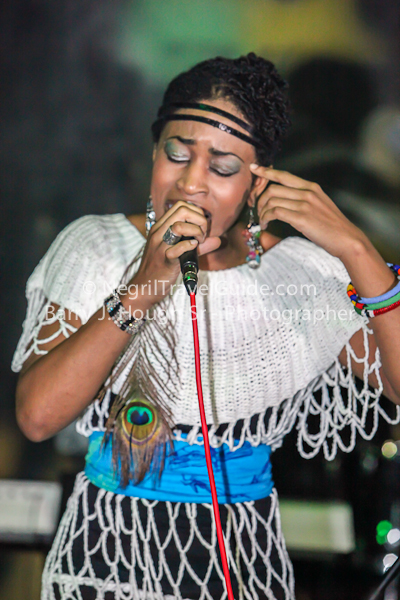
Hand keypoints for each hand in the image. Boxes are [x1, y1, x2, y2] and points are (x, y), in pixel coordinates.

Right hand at [126, 201, 220, 307]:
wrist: (144, 286)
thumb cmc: (162, 269)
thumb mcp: (179, 252)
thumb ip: (198, 245)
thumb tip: (218, 240)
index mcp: (161, 227)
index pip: (180, 206)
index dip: (196, 213)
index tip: (201, 227)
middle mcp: (158, 233)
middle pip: (181, 211)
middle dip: (199, 219)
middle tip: (202, 235)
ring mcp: (159, 246)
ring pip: (178, 226)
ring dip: (195, 231)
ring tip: (198, 242)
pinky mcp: (164, 260)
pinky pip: (177, 248)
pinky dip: (189, 246)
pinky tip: (193, 249)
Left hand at [250, 165, 367, 258]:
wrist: (347, 238)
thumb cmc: (333, 226)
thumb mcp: (320, 204)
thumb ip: (304, 199)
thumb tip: (285, 201)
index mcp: (311, 187)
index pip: (284, 175)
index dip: (266, 171)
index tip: (254, 169)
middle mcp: (307, 192)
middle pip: (273, 188)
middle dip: (259, 199)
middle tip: (257, 210)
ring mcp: (304, 205)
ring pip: (272, 200)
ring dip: (262, 212)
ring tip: (263, 221)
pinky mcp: (301, 218)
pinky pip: (275, 212)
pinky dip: (266, 218)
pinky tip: (267, 225)